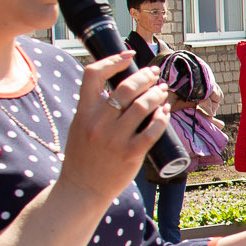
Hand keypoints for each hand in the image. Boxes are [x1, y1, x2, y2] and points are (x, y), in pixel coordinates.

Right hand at [57, 54, 170, 205]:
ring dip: (157, 94)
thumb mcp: (80, 126)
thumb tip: (117, 87)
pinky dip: (162, 117)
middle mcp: (99, 123)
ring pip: (143, 106)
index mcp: (84, 112)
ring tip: (163, 91)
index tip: (129, 56)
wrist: (82, 189)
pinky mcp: (131, 154)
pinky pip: (152, 130)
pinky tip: (165, 111)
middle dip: (145, 77)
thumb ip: (93, 108)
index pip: (94, 74)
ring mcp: (115, 139)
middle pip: (126, 87)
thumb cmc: (83, 158)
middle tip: (155, 75)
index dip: (113, 60)